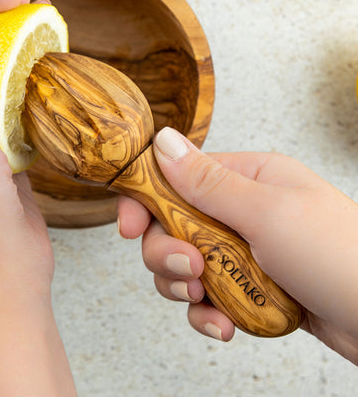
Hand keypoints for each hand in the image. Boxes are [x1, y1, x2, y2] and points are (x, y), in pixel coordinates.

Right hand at [118, 126, 357, 364]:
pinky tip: (221, 325)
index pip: (177, 178)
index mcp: (248, 178)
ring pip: (185, 264)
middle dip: (168, 253)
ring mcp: (245, 250)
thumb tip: (163, 141)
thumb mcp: (267, 213)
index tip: (128, 228)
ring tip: (205, 300)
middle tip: (188, 271)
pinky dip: (207, 313)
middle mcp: (242, 210)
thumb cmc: (339, 255)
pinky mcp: (250, 286)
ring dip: (185, 287)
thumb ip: (206, 182)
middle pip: (173, 225)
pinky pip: (208, 296)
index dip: (146, 201)